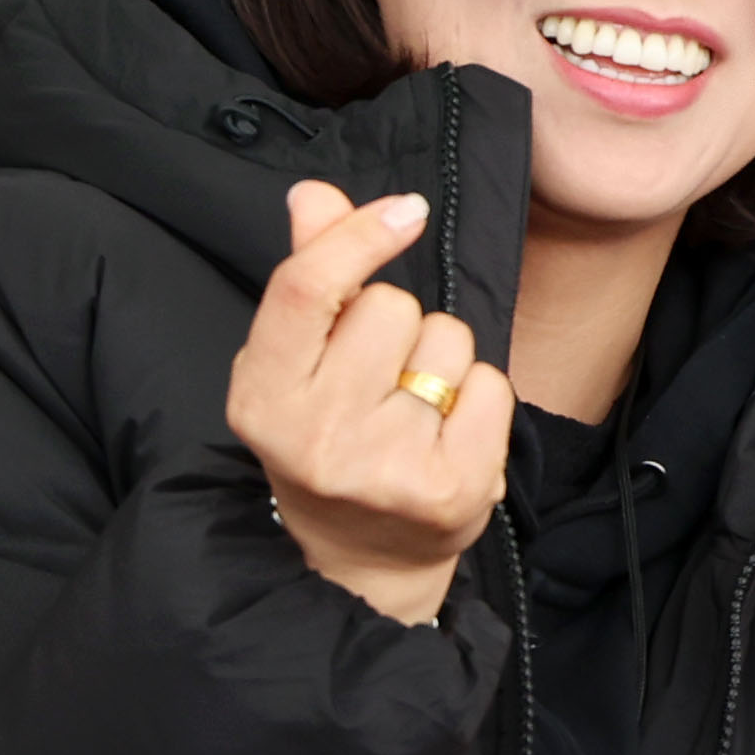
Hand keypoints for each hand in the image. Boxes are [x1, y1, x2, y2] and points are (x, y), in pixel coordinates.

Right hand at [226, 181, 517, 625]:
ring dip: (444, 361)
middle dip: (399, 326)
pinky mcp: (450, 488)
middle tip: (381, 380)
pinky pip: (493, 385)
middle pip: (392, 307)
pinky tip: (450, 436)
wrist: (360, 560)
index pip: (306, 290)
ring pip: (449, 340)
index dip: (357, 236)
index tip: (406, 208)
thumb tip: (313, 194)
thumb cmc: (328, 440)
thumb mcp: (297, 367)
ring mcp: (385, 465)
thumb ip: (311, 276)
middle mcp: (316, 433)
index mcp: (262, 395)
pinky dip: (481, 398)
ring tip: (414, 411)